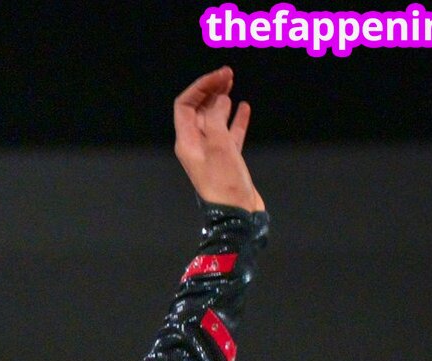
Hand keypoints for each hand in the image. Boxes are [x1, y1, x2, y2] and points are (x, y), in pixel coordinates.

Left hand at [172, 66, 264, 212]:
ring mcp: (212, 152)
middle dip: (211, 90)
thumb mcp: (220, 147)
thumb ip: (217, 120)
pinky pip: (229, 133)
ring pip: (215, 119)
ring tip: (233, 84)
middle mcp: (196, 145)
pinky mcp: (228, 159)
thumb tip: (220, 99)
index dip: (201, 87)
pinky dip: (236, 118)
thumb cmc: (225, 183)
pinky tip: (244, 107)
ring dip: (222, 100)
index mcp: (187, 142)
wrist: (237, 215)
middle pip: (199, 110)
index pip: (186, 105)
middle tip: (228, 74)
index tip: (221, 75)